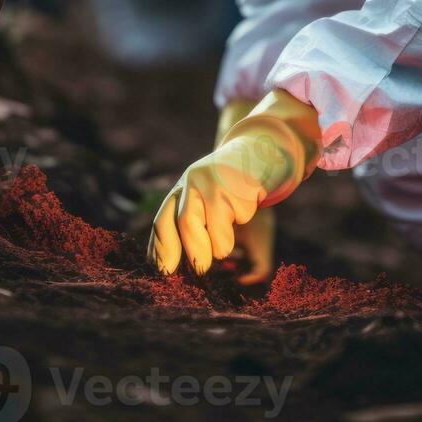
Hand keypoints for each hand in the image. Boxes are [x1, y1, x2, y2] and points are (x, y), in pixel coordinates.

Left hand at [148, 91, 320, 277]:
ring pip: (216, 229)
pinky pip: (239, 220)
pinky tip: (244, 206)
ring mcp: (217, 182)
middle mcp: (193, 181)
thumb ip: (188, 225)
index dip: (163, 249)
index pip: (163, 221)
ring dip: (222, 244)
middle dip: (194, 253)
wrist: (258, 150)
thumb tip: (171, 264)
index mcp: (181, 188)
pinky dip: (242, 223)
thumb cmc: (228, 186)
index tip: (166, 272)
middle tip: (200, 270)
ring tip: (228, 233)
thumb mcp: (202, 199)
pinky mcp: (240, 185)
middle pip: (186, 223)